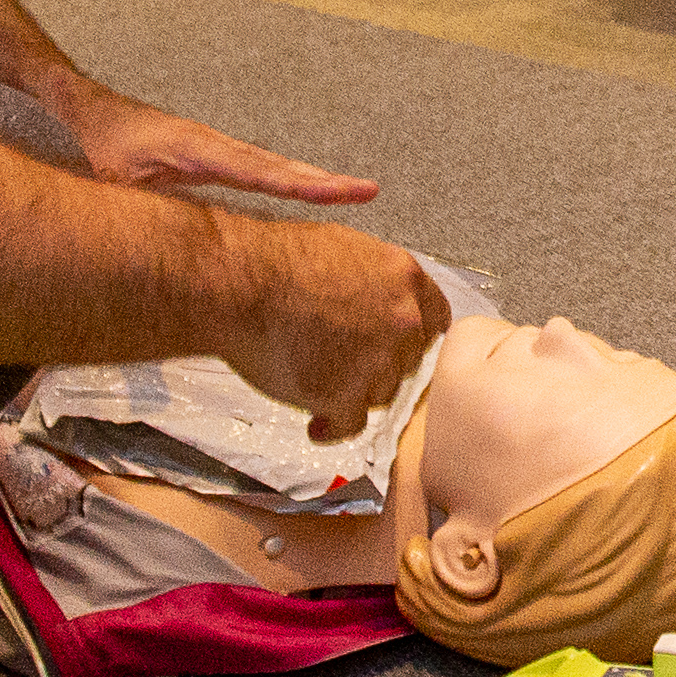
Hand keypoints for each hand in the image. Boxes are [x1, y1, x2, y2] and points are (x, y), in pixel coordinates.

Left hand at [57, 82, 380, 204]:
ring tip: (355, 191)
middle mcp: (218, 147)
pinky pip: (262, 168)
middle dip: (325, 181)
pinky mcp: (215, 155)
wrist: (93, 110)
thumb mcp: (115, 179)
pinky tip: (308, 189)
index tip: (338, 190)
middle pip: (281, 166)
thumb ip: (138, 201)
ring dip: (314, 178)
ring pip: (275, 165)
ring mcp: (220, 149)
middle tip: (368, 190)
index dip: (300, 184)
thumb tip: (150, 232)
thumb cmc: (103, 144)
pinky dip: (291, 177)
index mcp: (200, 151)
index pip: (260, 172)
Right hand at [217, 220, 451, 444]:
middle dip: (377, 367)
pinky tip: (315, 423)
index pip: (436, 320)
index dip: (411, 338)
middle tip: (342, 365)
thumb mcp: (343, 248)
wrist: (239, 283)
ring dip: (353, 396)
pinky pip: (350, 424)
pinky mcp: (344, 395)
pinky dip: (333, 428)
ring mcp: (376, 360)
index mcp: (404, 279)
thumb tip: (379, 300)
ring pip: (379, 395)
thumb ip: (376, 281)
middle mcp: (402, 320)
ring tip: (317, 385)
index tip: (396, 348)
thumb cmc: (275, 260)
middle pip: (406, 362)